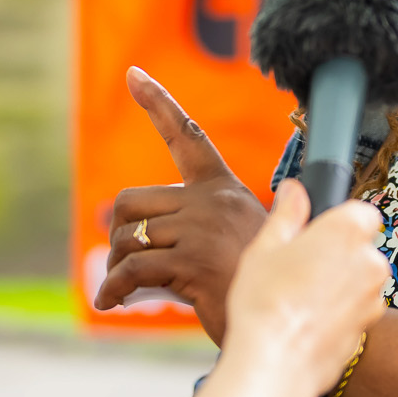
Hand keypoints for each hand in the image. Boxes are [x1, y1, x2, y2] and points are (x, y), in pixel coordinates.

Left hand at [93, 67, 268, 342]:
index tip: (134, 75)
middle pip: (132, 201)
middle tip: (123, 260)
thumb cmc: (258, 287)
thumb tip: (127, 228)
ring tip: (124, 287)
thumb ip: (193, 227)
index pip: (188, 135)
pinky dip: (114, 287)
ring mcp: (202, 228)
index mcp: (224, 189)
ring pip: (129, 237)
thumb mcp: (233, 243)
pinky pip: (133, 268)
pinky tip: (111, 301)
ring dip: (117, 265)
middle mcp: (212, 201)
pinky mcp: (192, 260)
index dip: (158, 103)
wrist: (286, 320)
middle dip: (119, 233)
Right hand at [220, 180, 387, 396]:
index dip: (337, 221)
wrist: (275, 362)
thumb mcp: (265, 247)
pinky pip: (354, 310)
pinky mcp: (368, 328)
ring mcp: (373, 298)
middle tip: (297, 268)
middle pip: (360, 248)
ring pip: (358, 281)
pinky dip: (338, 313)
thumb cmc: (265, 303)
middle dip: (335, 255)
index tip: (314, 233)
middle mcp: (370, 261)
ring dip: (338, 285)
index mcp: (347, 231)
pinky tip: (307, 321)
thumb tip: (294, 191)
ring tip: (299, 299)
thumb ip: (287, 215)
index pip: (360, 211)